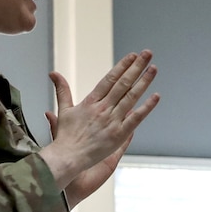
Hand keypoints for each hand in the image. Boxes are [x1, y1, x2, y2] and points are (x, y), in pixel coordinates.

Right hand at [40, 52, 159, 199]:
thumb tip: (53, 73)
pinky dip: (146, 107)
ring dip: (144, 82)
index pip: (110, 79)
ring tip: (153, 68)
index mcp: (91, 101)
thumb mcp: (63, 110)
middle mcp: (103, 109)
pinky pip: (136, 118)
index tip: (132, 56)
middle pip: (123, 84)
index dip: (122, 66)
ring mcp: (112, 121)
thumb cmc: (66, 137)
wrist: (68, 157)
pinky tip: (156, 96)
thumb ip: (62, 90)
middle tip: (147, 54)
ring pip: (131, 97)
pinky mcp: (119, 134)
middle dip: (136, 67)